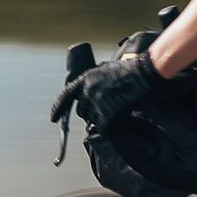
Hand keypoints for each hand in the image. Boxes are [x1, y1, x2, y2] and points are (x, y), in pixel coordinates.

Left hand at [49, 51, 168, 131]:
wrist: (143, 72)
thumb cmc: (128, 69)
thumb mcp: (104, 69)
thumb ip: (94, 79)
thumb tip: (90, 87)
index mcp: (85, 79)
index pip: (65, 96)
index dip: (58, 109)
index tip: (53, 118)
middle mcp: (88, 90)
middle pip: (81, 111)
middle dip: (89, 113)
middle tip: (100, 112)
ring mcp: (98, 101)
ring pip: (91, 119)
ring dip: (99, 120)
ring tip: (111, 114)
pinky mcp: (108, 110)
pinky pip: (102, 126)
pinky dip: (106, 127)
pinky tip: (113, 124)